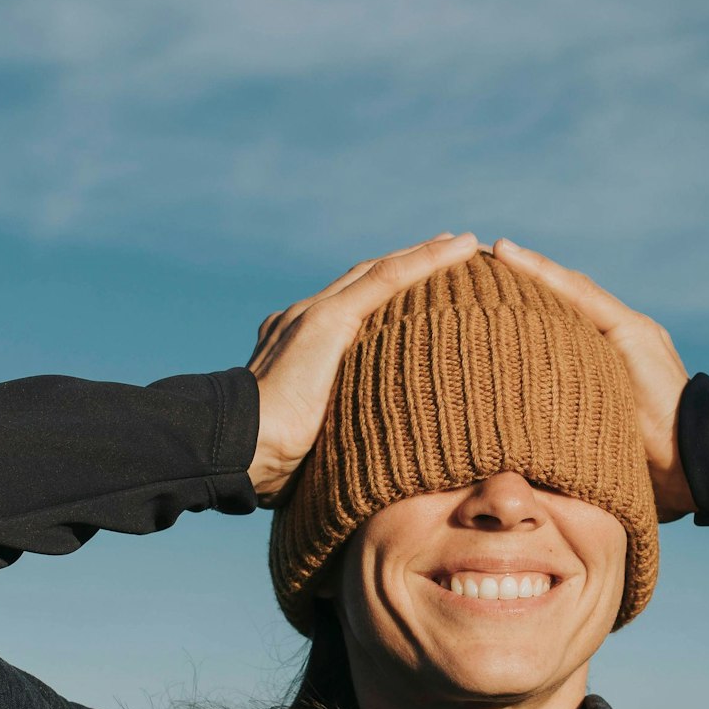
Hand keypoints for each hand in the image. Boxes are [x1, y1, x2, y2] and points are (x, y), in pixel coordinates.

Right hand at [245, 231, 482, 506]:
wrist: (243, 449)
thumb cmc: (274, 462)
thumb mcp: (315, 439)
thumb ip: (336, 429)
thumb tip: (361, 457)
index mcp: (299, 344)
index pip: (353, 308)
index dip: (390, 293)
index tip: (423, 288)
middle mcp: (304, 318)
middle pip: (367, 280)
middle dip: (410, 264)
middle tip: (452, 251)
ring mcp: (313, 314)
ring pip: (381, 271)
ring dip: (426, 255)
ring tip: (464, 245)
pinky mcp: (327, 319)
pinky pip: (387, 279)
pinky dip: (425, 261)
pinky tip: (459, 249)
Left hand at [489, 238, 697, 521]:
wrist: (695, 465)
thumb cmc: (645, 471)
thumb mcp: (593, 444)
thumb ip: (564, 429)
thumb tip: (514, 450)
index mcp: (609, 361)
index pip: (562, 325)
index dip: (527, 307)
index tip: (484, 295)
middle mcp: (620, 338)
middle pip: (563, 301)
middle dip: (524, 282)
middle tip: (478, 265)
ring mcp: (629, 330)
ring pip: (569, 290)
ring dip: (528, 269)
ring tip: (492, 252)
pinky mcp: (632, 331)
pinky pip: (581, 296)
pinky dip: (545, 275)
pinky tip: (512, 257)